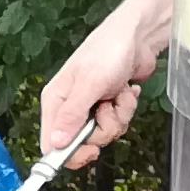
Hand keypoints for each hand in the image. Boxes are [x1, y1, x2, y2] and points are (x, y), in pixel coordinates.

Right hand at [40, 0, 171, 169]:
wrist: (137, 37)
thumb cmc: (108, 51)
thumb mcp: (89, 85)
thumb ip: (72, 116)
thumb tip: (55, 143)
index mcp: (55, 101)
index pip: (52, 143)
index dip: (71, 153)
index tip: (91, 150)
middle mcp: (70, 107)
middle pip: (82, 142)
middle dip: (103, 129)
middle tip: (107, 109)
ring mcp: (90, 107)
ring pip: (103, 133)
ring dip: (118, 116)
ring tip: (117, 94)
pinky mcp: (108, 105)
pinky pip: (117, 122)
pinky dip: (125, 108)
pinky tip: (125, 91)